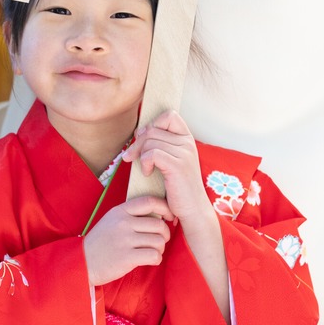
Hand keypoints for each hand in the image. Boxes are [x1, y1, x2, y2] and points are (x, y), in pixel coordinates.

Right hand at [83, 196, 173, 284]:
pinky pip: (154, 255)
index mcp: (119, 212)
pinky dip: (156, 259)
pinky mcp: (126, 257)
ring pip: (158, 241)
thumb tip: (159, 215)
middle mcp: (122, 223)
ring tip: (152, 252)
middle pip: (159, 224)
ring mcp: (124, 240)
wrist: (82, 262)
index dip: (165, 208)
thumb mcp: (111, 221)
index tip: (169, 217)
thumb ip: (130, 215)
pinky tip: (149, 261)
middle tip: (158, 242)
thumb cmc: (100, 243)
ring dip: (159, 249)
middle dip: (164, 235)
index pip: (149, 201)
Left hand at [123, 111, 216, 232]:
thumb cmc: (177, 187)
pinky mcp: (177, 165)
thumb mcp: (170, 162)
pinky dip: (145, 163)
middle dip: (137, 143)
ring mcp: (184, 153)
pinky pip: (151, 154)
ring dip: (140, 155)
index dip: (153, 124)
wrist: (192, 209)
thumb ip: (161, 145)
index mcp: (187, 139)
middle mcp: (188, 143)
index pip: (170, 115)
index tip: (144, 140)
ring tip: (144, 168)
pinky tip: (148, 173)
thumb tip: (139, 131)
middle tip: (131, 158)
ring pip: (150, 141)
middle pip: (152, 129)